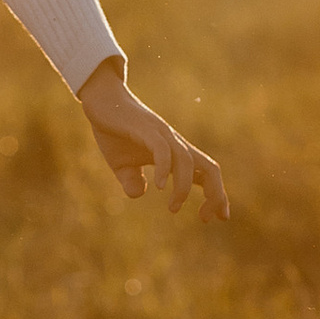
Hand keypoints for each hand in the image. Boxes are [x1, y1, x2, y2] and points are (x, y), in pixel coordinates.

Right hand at [77, 61, 229, 218]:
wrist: (101, 100)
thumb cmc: (113, 130)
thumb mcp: (120, 164)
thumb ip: (131, 180)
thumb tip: (140, 193)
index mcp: (174, 153)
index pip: (205, 174)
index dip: (216, 196)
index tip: (218, 217)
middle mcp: (175, 143)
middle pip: (208, 167)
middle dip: (215, 193)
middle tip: (206, 218)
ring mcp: (162, 135)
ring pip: (187, 162)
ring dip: (184, 187)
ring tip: (173, 208)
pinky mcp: (147, 129)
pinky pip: (163, 150)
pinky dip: (165, 168)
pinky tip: (159, 187)